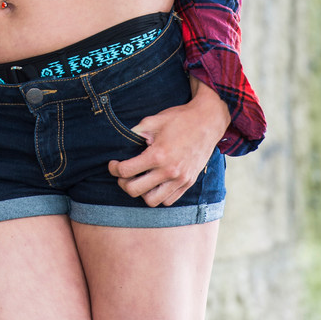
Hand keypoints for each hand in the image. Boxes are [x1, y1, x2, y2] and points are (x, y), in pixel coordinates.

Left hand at [107, 78, 229, 206]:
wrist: (207, 122)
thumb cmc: (179, 119)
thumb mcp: (154, 120)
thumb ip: (136, 132)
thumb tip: (123, 140)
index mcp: (158, 155)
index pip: (126, 171)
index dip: (114, 168)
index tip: (113, 164)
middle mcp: (168, 171)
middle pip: (135, 190)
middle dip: (123, 183)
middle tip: (123, 174)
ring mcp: (180, 180)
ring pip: (152, 201)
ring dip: (142, 192)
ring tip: (139, 180)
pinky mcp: (188, 183)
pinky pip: (169, 200)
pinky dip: (159, 195)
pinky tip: (155, 182)